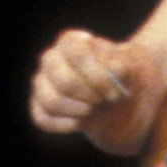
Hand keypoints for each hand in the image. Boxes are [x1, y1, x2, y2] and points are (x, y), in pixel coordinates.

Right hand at [29, 28, 146, 143]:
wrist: (112, 98)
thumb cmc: (117, 77)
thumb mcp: (128, 67)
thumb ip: (122, 65)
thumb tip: (113, 69)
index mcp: (71, 42)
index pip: (78, 54)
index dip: (97, 76)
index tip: (114, 92)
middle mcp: (51, 59)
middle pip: (64, 81)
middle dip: (89, 97)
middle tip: (103, 102)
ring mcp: (42, 83)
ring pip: (51, 101)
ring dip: (77, 111)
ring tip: (92, 110)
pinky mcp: (39, 106)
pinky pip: (43, 118)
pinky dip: (62, 124)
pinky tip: (79, 123)